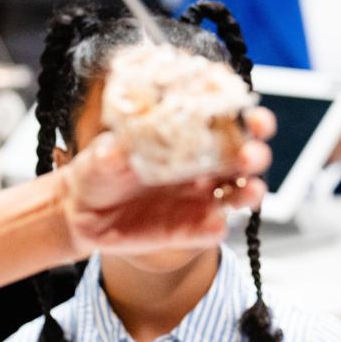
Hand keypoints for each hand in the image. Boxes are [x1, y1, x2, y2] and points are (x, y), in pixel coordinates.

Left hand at [48, 106, 274, 257]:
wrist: (84, 214)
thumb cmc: (99, 171)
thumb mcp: (100, 155)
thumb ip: (111, 152)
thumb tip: (116, 149)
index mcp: (189, 138)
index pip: (227, 122)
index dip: (245, 115)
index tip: (249, 111)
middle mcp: (203, 167)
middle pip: (245, 158)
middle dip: (256, 153)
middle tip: (250, 154)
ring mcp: (201, 199)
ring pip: (241, 195)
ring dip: (252, 192)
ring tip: (250, 191)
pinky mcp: (192, 230)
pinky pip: (213, 230)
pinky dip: (218, 227)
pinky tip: (215, 224)